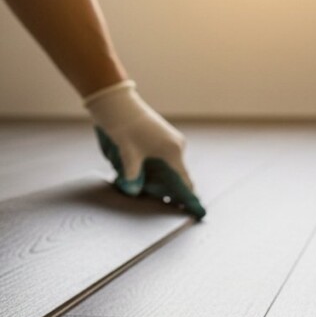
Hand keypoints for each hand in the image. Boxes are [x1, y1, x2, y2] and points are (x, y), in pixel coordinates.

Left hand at [84, 81, 205, 218]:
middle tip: (134, 184)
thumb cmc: (122, 126)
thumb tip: (133, 191)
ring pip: (163, 172)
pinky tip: (127, 163)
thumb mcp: (125, 154)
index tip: (200, 214)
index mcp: (172, 152)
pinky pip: (157, 163)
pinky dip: (146, 170)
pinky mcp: (160, 141)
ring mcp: (169, 144)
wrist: (115, 102)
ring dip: (147, 178)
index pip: (184, 184)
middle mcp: (175, 149)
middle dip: (157, 188)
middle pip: (172, 180)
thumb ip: (131, 176)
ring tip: (124, 166)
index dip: (190, 200)